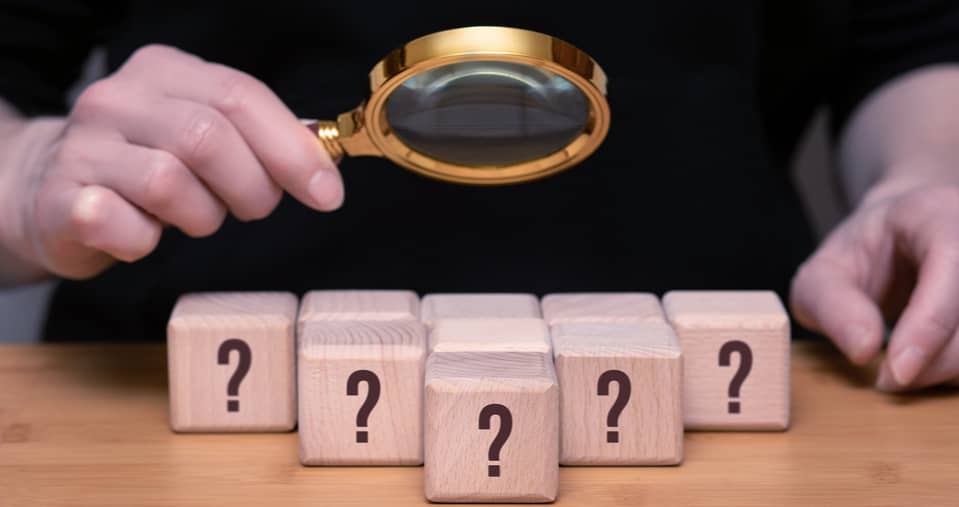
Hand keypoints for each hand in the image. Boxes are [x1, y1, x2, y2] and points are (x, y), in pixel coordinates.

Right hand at [0, 45, 342, 279]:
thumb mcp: (203, 132)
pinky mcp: (59, 199)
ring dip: (201, 216)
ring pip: (170, 183)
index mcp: (165, 71)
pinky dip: (145, 240)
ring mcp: (83, 147)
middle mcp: (118, 100)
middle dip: (251, 188)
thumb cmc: (148, 164)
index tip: (327, 194)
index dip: (292, 150)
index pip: (240, 96)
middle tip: (252, 208)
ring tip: (193, 217)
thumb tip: (322, 165)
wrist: (52, 188)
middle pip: (209, 138)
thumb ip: (259, 138)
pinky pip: (120, 224)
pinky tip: (145, 234)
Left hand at [790, 180, 958, 390]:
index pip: (951, 260)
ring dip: (948, 369)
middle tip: (888, 381)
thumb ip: (832, 305)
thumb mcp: (822, 275)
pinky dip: (956, 368)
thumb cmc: (860, 256)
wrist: (899, 239)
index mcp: (933, 212)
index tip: (898, 371)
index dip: (930, 322)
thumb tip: (863, 349)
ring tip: (904, 371)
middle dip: (934, 360)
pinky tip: (928, 367)